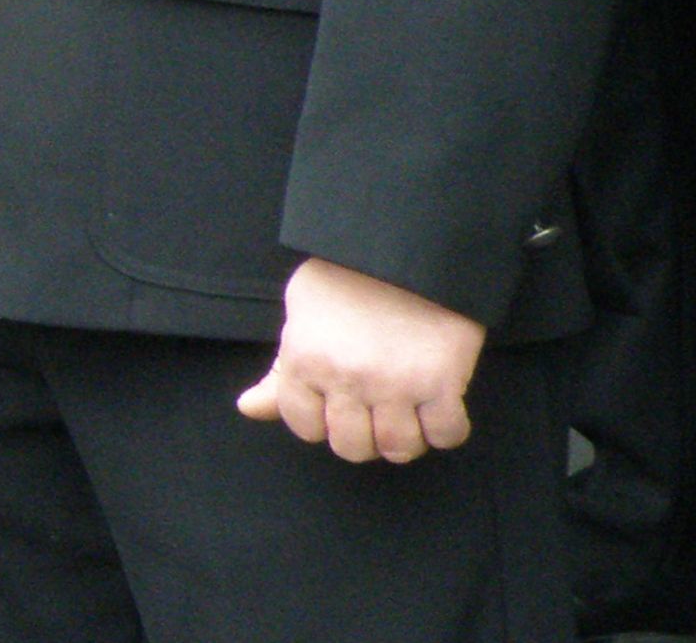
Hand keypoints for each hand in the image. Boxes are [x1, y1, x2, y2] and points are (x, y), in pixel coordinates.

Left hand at [238, 257, 484, 462]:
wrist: (403, 245)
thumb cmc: (344, 280)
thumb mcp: (301, 318)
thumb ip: (280, 371)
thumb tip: (248, 408)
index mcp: (304, 360)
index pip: (304, 426)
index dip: (322, 420)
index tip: (338, 403)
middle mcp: (346, 378)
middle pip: (352, 448)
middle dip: (364, 436)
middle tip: (375, 410)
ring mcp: (395, 384)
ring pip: (399, 449)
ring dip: (406, 437)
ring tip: (408, 410)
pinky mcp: (441, 382)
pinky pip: (447, 435)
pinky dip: (447, 429)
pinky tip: (439, 405)